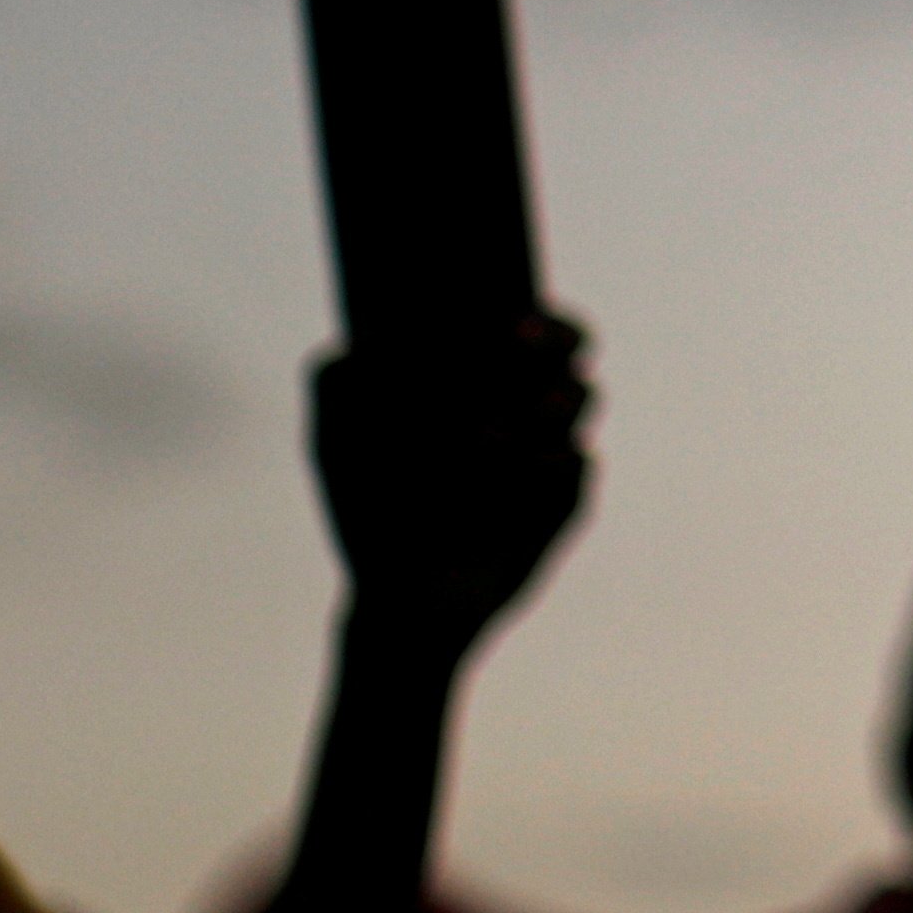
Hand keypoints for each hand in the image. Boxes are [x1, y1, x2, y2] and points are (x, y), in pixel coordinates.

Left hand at [312, 312, 588, 657]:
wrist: (398, 596)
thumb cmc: (370, 511)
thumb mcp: (334, 445)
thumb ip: (333, 383)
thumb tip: (354, 337)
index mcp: (488, 386)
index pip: (532, 332)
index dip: (533, 316)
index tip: (509, 317)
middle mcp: (531, 413)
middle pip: (571, 353)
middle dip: (557, 338)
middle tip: (515, 340)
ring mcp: (555, 453)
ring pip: (579, 399)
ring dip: (543, 397)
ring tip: (488, 428)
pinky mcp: (569, 502)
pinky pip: (577, 468)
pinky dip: (546, 466)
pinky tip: (513, 480)